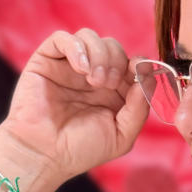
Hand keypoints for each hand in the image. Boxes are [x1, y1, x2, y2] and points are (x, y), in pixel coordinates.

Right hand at [0, 27, 150, 182]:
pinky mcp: (47, 60)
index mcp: (112, 93)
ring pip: (90, 37)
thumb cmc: (80, 150)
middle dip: (116, 61)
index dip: (138, 63)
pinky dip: (76, 47)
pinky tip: (80, 68)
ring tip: (92, 80)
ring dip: (99, 54)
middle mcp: (92, 76)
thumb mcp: (122, 135)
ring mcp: (69, 67)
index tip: (137, 70)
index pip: (130, 64)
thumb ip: (139, 108)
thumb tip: (148, 78)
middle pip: (113, 46)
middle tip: (106, 84)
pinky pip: (63, 38)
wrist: (43, 154)